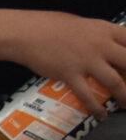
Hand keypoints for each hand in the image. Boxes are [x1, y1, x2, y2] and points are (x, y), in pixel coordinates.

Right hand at [2, 9, 125, 109]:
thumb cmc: (49, 25)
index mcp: (105, 30)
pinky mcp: (70, 74)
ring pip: (115, 82)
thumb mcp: (81, 24)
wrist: (24, 33)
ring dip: (125, 97)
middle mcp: (101, 45)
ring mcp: (86, 61)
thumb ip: (97, 36)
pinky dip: (96, 107)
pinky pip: (87, 95)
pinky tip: (101, 115)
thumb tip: (107, 46)